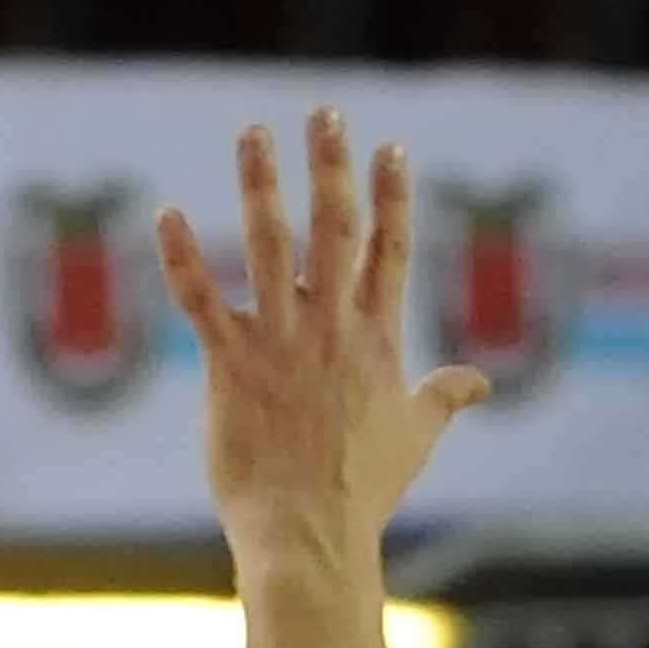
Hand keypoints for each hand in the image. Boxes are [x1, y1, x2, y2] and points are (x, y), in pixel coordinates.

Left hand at [155, 115, 487, 574]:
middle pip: (337, 229)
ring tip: (253, 133)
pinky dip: (181, 257)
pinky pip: (201, 301)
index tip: (388, 147)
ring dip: (261, 185)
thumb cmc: (363, 492)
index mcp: (376, 338)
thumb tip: (481, 384)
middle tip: (324, 111)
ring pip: (270, 246)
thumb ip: (445, 398)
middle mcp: (331, 329)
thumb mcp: (415, 438)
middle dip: (331, 166)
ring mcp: (280, 344)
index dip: (391, 194)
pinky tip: (167, 213)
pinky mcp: (230, 367)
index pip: (390, 249)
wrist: (310, 536)